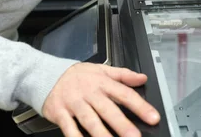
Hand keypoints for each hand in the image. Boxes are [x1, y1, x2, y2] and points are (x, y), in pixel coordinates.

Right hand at [42, 62, 159, 136]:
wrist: (47, 75)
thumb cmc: (77, 76)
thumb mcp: (101, 70)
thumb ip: (123, 75)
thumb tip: (142, 78)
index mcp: (102, 82)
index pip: (125, 94)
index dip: (140, 106)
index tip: (153, 117)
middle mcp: (90, 93)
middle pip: (108, 110)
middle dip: (122, 125)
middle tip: (135, 136)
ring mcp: (74, 104)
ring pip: (90, 121)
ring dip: (102, 134)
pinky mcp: (60, 113)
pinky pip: (69, 128)